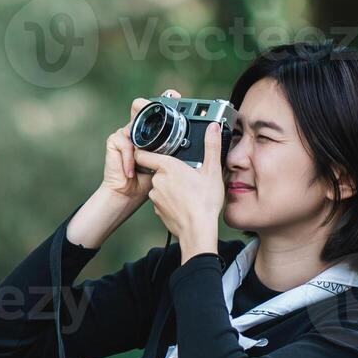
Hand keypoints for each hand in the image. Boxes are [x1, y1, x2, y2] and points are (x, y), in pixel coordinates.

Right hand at [99, 89, 180, 202]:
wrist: (127, 195)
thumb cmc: (148, 181)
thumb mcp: (169, 164)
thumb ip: (178, 151)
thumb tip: (204, 141)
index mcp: (152, 133)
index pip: (158, 110)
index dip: (166, 100)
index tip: (176, 95)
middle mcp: (138, 129)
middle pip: (140, 107)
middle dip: (146, 107)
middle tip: (155, 113)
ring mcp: (124, 134)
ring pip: (133, 126)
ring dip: (140, 148)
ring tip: (140, 165)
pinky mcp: (114, 142)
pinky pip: (124, 144)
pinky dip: (129, 160)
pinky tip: (131, 172)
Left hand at [134, 121, 223, 259]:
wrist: (198, 230)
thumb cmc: (205, 202)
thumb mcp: (212, 171)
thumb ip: (211, 146)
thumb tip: (213, 127)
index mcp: (167, 167)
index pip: (143, 153)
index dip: (145, 150)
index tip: (151, 149)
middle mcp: (157, 180)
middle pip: (157, 169)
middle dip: (169, 171)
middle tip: (186, 175)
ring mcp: (155, 196)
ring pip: (159, 185)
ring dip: (169, 186)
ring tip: (187, 190)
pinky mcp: (156, 210)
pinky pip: (161, 200)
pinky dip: (170, 200)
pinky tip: (183, 202)